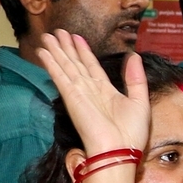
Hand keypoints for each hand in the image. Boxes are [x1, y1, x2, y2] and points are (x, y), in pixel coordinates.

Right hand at [35, 30, 149, 156]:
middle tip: (57, 32)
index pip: (92, 66)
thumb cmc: (131, 132)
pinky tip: (43, 53)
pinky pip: (59, 76)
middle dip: (66, 48)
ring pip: (65, 66)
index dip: (84, 52)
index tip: (76, 38)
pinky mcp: (71, 97)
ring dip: (56, 51)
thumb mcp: (139, 100)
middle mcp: (90, 90)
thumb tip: (134, 56)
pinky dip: (51, 64)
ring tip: (47, 36)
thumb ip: (135, 78)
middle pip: (75, 64)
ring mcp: (79, 93)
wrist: (119, 150)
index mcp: (106, 92)